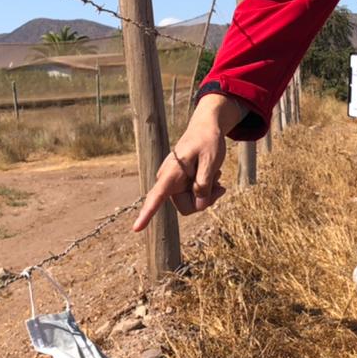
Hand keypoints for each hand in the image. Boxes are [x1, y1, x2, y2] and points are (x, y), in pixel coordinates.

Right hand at [132, 95, 243, 231]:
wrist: (205, 129)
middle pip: (187, 207)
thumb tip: (199, 204)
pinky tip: (213, 176)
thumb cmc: (208, 141)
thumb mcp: (211, 160)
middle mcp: (168, 181)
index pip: (156, 196)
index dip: (147, 213)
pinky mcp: (181, 185)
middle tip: (220, 187)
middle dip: (205, 201)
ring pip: (192, 204)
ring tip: (215, 175)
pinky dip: (207, 190)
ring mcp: (174, 184)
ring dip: (208, 194)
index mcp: (171, 173)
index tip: (136, 228)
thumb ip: (204, 183)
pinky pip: (194, 198)